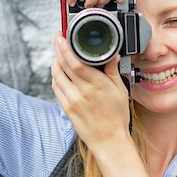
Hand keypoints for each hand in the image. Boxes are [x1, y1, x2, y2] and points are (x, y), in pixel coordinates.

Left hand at [51, 33, 130, 150]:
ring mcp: (71, 100)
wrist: (108, 140)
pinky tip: (59, 71)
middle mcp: (82, 92)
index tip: (62, 36)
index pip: (75, 62)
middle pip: (63, 65)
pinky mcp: (65, 108)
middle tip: (59, 39)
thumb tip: (113, 54)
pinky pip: (55, 87)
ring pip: (56, 75)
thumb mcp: (121, 91)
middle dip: (58, 49)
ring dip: (55, 61)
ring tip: (59, 54)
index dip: (65, 47)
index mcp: (97, 85)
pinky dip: (55, 76)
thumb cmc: (116, 117)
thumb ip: (113, 71)